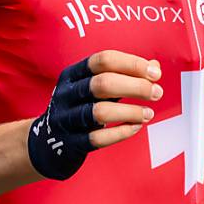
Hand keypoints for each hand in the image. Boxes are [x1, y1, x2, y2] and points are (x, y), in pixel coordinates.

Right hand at [28, 50, 161, 179]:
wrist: (46, 143)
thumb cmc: (80, 107)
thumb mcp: (96, 87)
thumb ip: (125, 75)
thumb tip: (154, 67)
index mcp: (73, 74)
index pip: (103, 60)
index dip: (132, 64)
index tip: (155, 73)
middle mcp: (66, 94)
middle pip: (102, 83)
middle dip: (135, 87)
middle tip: (157, 93)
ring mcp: (65, 119)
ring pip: (99, 112)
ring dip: (130, 111)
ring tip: (149, 113)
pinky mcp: (70, 143)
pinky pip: (97, 138)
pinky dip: (121, 133)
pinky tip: (136, 127)